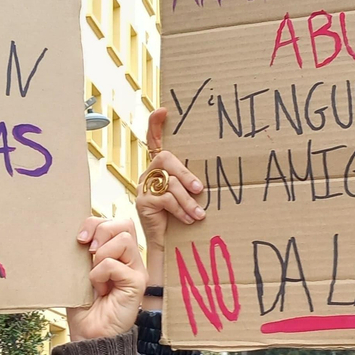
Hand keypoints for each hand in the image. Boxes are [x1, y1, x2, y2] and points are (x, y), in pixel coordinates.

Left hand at [66, 217, 145, 340]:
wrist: (89, 334)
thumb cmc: (84, 305)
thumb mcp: (80, 272)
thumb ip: (84, 252)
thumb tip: (79, 232)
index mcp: (118, 254)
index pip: (115, 222)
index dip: (95, 224)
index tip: (79, 239)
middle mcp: (130, 259)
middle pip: (125, 223)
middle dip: (101, 231)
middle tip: (88, 252)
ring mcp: (136, 271)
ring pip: (124, 240)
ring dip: (101, 255)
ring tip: (94, 276)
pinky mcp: (137, 284)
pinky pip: (115, 265)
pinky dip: (99, 274)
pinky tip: (99, 290)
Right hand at [136, 109, 204, 255]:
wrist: (168, 243)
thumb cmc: (182, 216)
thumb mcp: (189, 195)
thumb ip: (193, 182)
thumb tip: (212, 179)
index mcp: (160, 167)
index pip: (154, 140)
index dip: (155, 125)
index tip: (163, 111)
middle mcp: (149, 173)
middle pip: (165, 158)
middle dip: (184, 173)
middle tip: (199, 188)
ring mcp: (143, 187)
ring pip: (168, 183)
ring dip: (187, 200)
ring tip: (199, 213)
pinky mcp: (143, 202)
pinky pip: (165, 199)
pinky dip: (180, 209)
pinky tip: (188, 219)